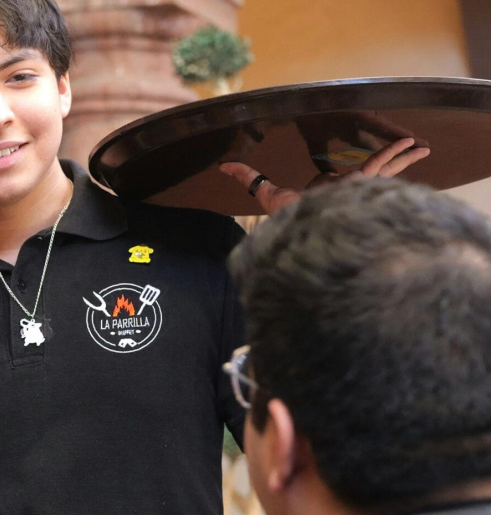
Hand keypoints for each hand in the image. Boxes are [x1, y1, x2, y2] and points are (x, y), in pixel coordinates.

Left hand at [220, 137, 430, 213]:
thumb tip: (223, 165)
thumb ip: (249, 178)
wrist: (300, 236)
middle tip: (406, 149)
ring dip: (402, 158)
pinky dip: (398, 156)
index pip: (341, 178)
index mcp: (329, 193)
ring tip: (422, 146)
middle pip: (370, 172)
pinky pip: (381, 168)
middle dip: (387, 162)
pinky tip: (416, 147)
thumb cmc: (286, 220)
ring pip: (382, 169)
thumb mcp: (266, 192)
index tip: (353, 166)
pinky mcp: (361, 187)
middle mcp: (347, 192)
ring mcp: (357, 190)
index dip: (347, 172)